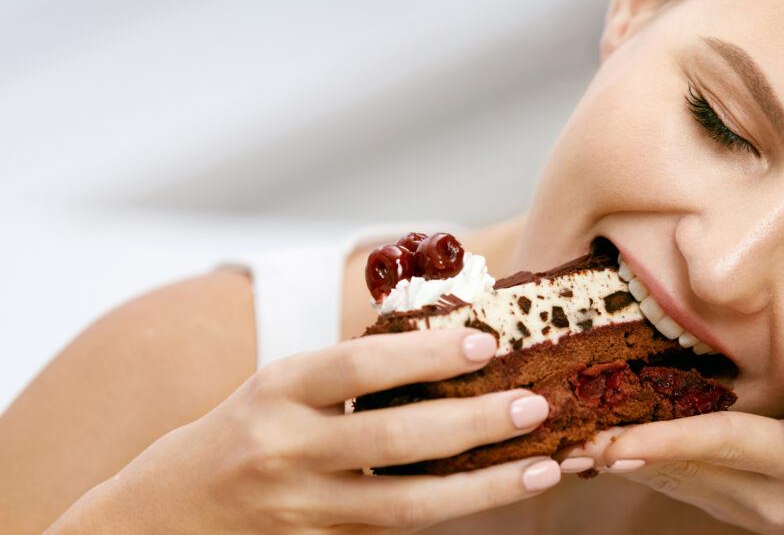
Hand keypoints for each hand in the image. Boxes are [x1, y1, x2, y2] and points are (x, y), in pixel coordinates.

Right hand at [51, 329, 559, 533]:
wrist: (171, 511)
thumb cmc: (248, 428)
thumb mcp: (284, 384)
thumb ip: (354, 368)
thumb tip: (451, 337)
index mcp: (280, 387)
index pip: (360, 366)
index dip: (427, 354)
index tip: (487, 342)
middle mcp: (287, 448)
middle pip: (393, 440)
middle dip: (472, 423)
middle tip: (532, 405)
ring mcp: (302, 508)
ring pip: (406, 505)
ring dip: (483, 486)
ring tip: (542, 465)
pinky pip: (396, 532)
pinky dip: (452, 513)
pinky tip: (497, 493)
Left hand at [560, 379, 783, 533]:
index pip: (724, 444)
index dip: (667, 439)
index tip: (615, 437)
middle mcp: (768, 493)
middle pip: (684, 467)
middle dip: (623, 452)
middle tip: (564, 437)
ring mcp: (751, 507)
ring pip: (678, 481)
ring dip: (625, 463)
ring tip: (572, 444)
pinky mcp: (742, 509)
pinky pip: (686, 487)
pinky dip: (648, 468)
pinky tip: (613, 454)